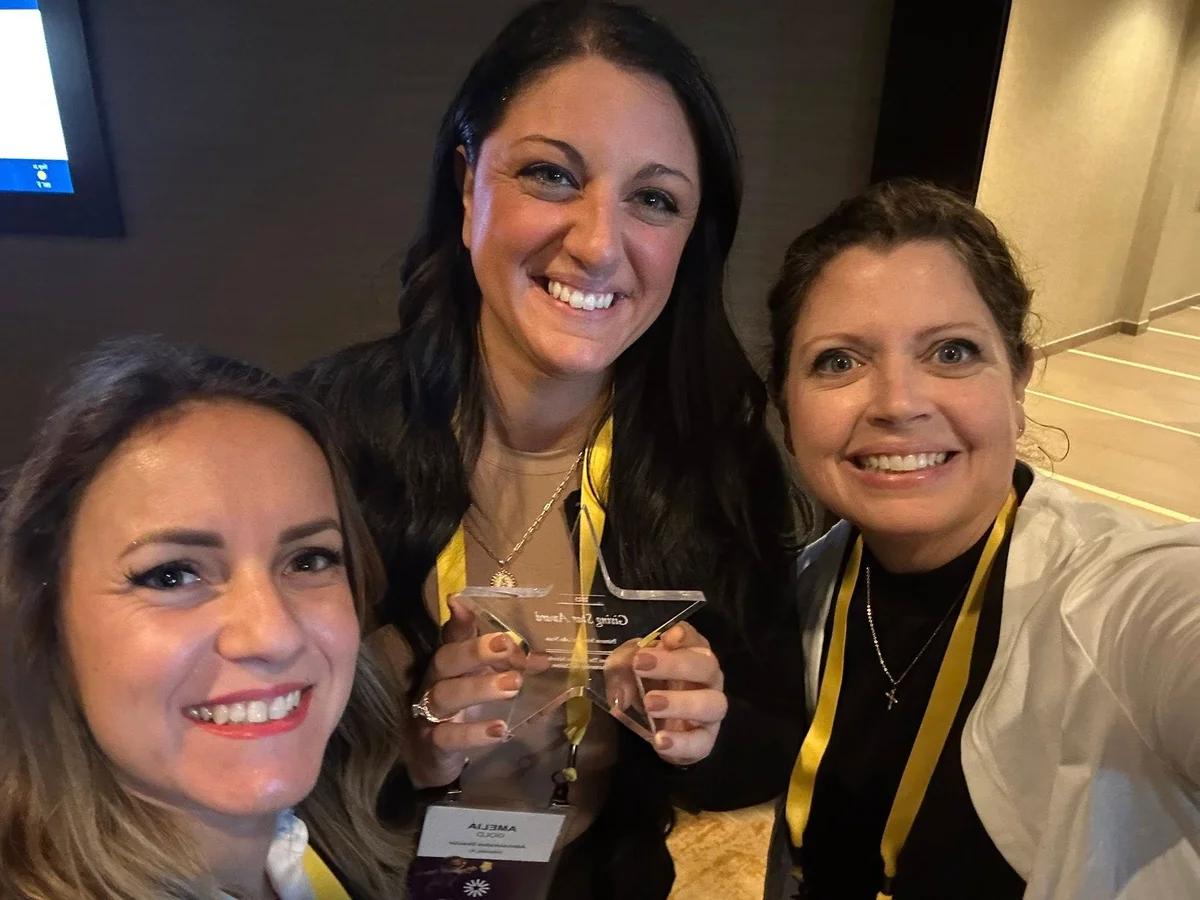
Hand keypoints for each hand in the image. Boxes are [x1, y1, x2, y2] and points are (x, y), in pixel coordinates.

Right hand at [409, 599, 546, 788]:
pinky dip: (474, 733)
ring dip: (480, 688)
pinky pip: (449, 737)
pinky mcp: (433, 743)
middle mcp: (437, 681)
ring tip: (513, 685)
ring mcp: (431, 712)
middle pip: (448, 658)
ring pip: (447, 694)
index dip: (458, 619)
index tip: (460, 600)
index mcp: (453, 663)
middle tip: (506, 644)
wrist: (433, 758)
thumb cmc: (464, 712)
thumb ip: (514, 670)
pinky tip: (500, 729)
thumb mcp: (488, 685)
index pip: (453, 635)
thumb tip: (545, 659)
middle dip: (475, 650)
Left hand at [632, 622, 726, 765]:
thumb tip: (626, 678)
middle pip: (707, 665)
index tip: (665, 638)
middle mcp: (707, 679)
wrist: (648, 730)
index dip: (684, 636)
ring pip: (712, 703)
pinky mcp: (706, 740)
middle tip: (641, 667)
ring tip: (650, 704)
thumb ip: (623, 664)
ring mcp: (710, 710)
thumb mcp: (624, 670)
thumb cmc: (641, 688)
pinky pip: (702, 742)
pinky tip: (660, 739)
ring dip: (682, 703)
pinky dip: (681, 742)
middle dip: (675, 664)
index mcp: (690, 654)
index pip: (695, 638)